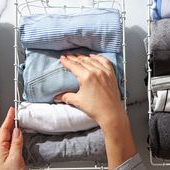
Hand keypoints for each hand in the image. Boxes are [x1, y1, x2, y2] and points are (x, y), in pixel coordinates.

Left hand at [0, 107, 29, 169]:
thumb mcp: (15, 160)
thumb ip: (16, 144)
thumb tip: (17, 131)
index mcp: (0, 150)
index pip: (4, 131)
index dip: (9, 119)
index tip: (12, 110)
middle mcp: (3, 151)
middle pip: (7, 133)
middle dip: (11, 122)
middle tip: (16, 111)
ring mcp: (9, 155)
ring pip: (11, 138)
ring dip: (15, 129)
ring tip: (19, 120)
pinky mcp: (15, 159)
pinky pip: (16, 144)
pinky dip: (20, 137)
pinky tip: (23, 135)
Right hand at [55, 54, 135, 169]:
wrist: (111, 113)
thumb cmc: (95, 108)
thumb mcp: (78, 101)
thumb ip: (66, 97)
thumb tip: (57, 97)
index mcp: (86, 77)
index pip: (74, 66)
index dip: (67, 61)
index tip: (62, 58)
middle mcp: (96, 71)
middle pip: (82, 61)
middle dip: (74, 58)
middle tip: (68, 55)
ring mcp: (105, 72)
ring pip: (92, 60)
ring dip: (84, 57)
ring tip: (78, 56)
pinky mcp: (111, 75)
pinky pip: (105, 62)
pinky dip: (99, 57)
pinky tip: (94, 56)